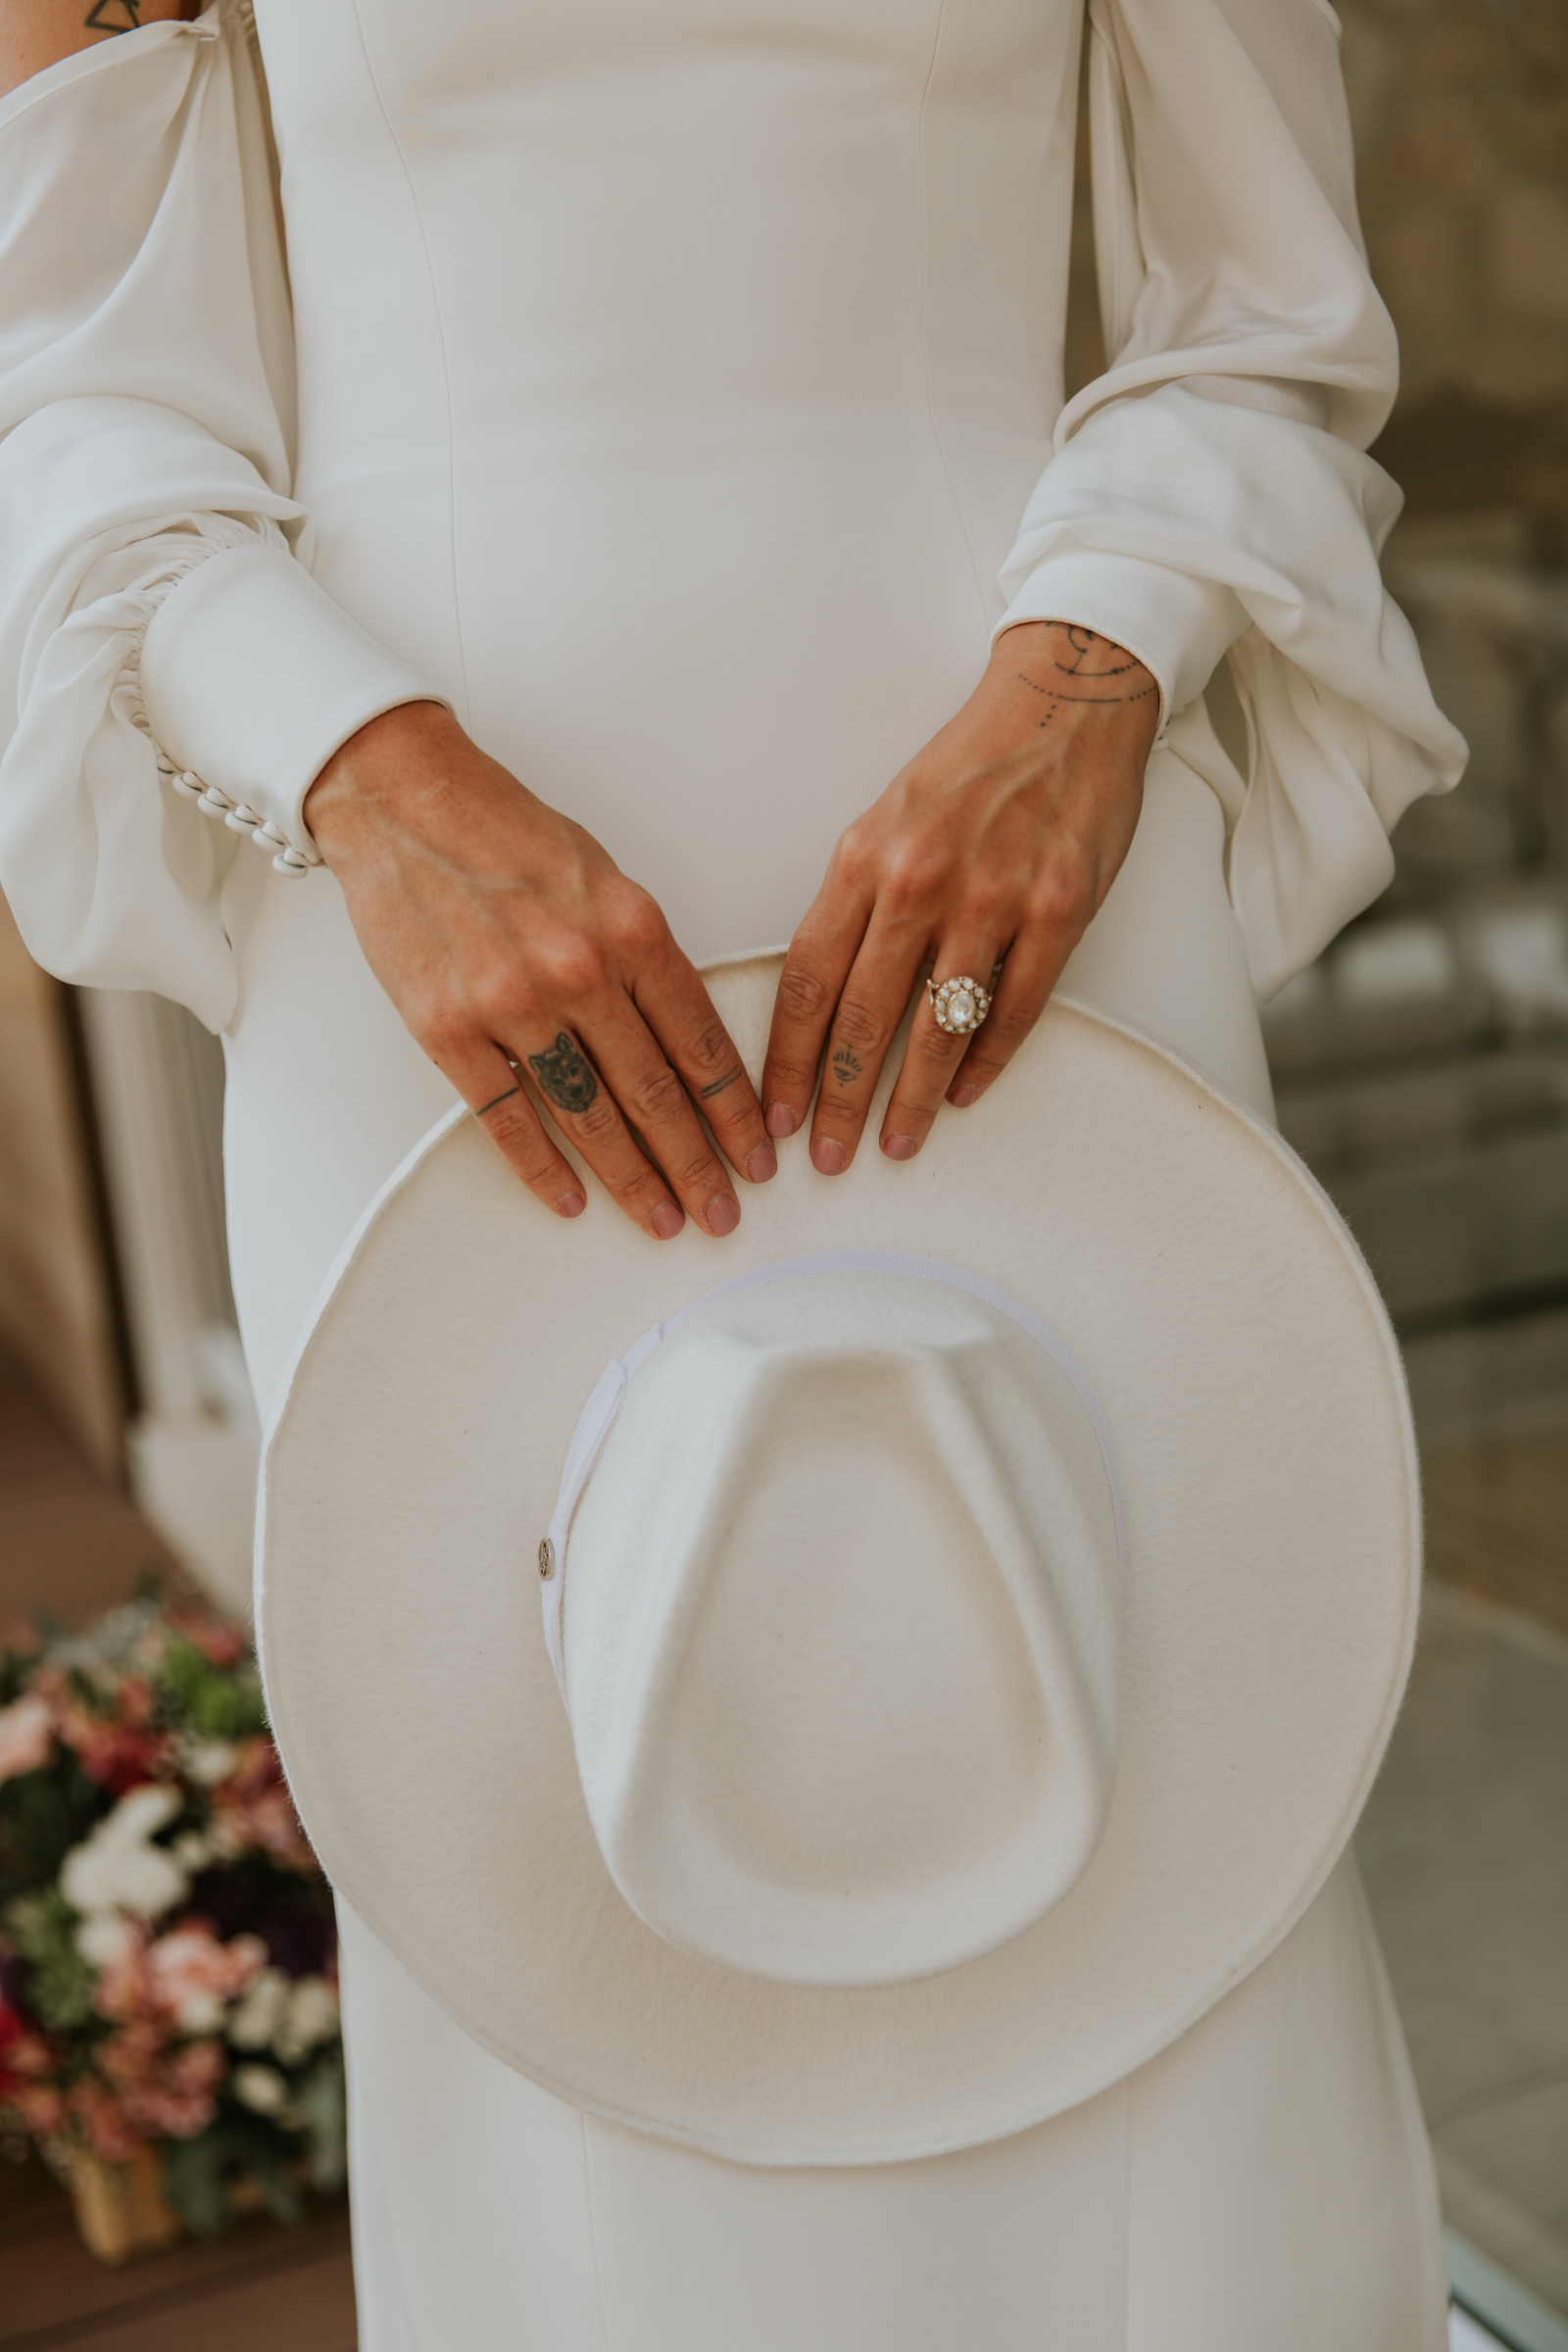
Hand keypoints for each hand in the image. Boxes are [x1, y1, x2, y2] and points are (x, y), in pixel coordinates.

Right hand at [304, 702, 775, 1238]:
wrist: (403, 801)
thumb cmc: (507, 833)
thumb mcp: (604, 878)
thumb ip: (644, 956)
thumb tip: (681, 1037)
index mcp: (631, 930)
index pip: (701, 1042)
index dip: (733, 1110)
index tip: (756, 1154)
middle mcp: (579, 972)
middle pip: (654, 1092)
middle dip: (697, 1163)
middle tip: (724, 1214)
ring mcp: (510, 1005)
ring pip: (588, 1114)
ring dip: (632, 1177)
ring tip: (665, 1219)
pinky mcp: (446, 1028)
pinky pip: (504, 1116)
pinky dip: (539, 1166)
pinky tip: (569, 1200)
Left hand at [761, 621, 1158, 1170]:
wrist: (1064, 704)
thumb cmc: (971, 767)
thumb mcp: (886, 820)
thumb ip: (856, 901)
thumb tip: (827, 994)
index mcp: (864, 858)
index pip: (809, 980)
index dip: (788, 1059)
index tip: (775, 1113)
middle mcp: (921, 881)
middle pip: (863, 1018)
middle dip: (838, 1100)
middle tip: (825, 1157)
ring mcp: (994, 897)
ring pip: (939, 1027)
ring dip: (913, 1098)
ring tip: (896, 1144)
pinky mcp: (1060, 908)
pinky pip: (1015, 1008)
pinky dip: (987, 1061)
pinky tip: (966, 1095)